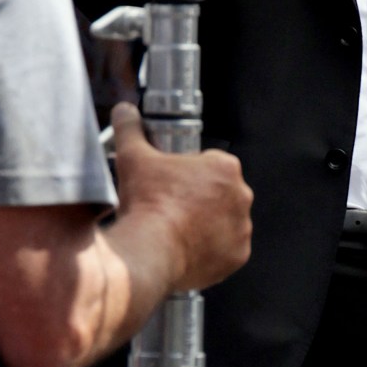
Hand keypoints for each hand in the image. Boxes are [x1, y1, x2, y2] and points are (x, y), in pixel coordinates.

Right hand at [112, 102, 252, 288]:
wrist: (149, 251)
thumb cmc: (147, 203)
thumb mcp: (133, 157)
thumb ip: (130, 129)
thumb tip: (124, 111)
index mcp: (225, 166)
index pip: (211, 163)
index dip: (189, 173)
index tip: (172, 183)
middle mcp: (242, 195)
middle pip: (221, 193)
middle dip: (201, 198)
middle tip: (173, 207)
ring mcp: (242, 227)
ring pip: (226, 221)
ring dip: (209, 224)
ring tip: (178, 229)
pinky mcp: (237, 255)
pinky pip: (227, 249)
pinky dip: (212, 250)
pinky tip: (188, 248)